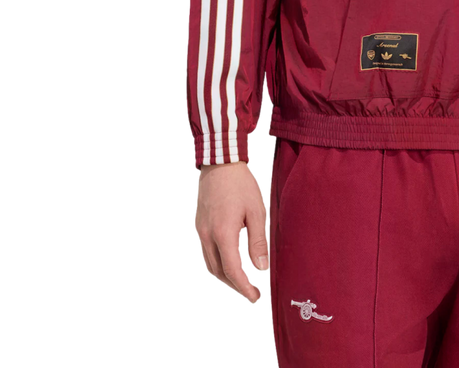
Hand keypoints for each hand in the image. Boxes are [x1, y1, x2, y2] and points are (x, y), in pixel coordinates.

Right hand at [192, 161, 269, 306]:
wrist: (219, 160)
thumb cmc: (241, 183)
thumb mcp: (257, 210)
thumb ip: (259, 241)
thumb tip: (261, 269)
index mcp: (224, 234)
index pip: (233, 272)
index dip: (245, 289)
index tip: (256, 299)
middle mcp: (207, 236)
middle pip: (218, 273)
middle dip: (235, 287)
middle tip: (251, 294)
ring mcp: (199, 231)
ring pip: (209, 266)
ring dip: (224, 278)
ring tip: (241, 282)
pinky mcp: (197, 225)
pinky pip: (204, 254)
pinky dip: (216, 265)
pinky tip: (228, 263)